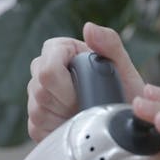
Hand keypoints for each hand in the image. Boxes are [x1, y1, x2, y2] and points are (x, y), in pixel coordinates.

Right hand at [27, 23, 144, 141]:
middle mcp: (42, 68)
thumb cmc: (124, 91)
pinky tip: (72, 125)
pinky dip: (58, 132)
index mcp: (59, 49)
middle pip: (39, 91)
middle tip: (87, 105)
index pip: (47, 69)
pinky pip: (37, 129)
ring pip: (37, 112)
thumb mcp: (123, 67)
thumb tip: (89, 28)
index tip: (85, 93)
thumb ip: (109, 43)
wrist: (122, 119)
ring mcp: (35, 94)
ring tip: (81, 113)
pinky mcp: (35, 119)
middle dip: (67, 104)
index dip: (66, 87)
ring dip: (63, 118)